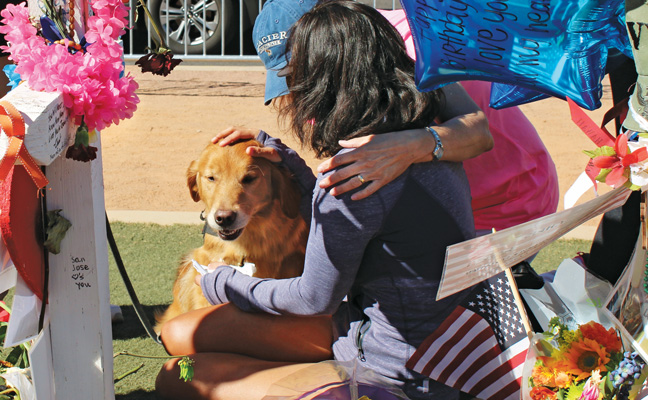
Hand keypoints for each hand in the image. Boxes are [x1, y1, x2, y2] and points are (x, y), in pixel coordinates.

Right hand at [212, 126, 281, 162]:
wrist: (282, 153)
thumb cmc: (277, 154)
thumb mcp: (270, 154)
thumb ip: (260, 152)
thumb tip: (247, 150)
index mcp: (255, 133)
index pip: (239, 133)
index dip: (229, 138)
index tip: (222, 145)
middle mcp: (251, 131)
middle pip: (233, 129)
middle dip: (223, 134)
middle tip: (213, 141)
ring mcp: (249, 134)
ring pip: (233, 131)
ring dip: (223, 135)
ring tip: (214, 141)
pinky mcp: (248, 139)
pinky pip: (235, 136)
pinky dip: (228, 138)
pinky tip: (222, 144)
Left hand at [317, 129, 432, 199]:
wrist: (408, 146)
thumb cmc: (388, 139)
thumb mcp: (370, 137)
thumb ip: (354, 142)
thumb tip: (340, 142)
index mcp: (360, 151)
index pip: (339, 160)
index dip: (328, 165)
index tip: (320, 169)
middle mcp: (365, 163)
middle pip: (342, 173)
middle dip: (330, 179)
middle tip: (320, 185)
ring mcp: (373, 173)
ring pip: (353, 183)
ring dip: (341, 188)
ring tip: (332, 193)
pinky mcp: (382, 180)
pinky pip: (369, 190)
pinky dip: (361, 195)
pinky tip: (353, 198)